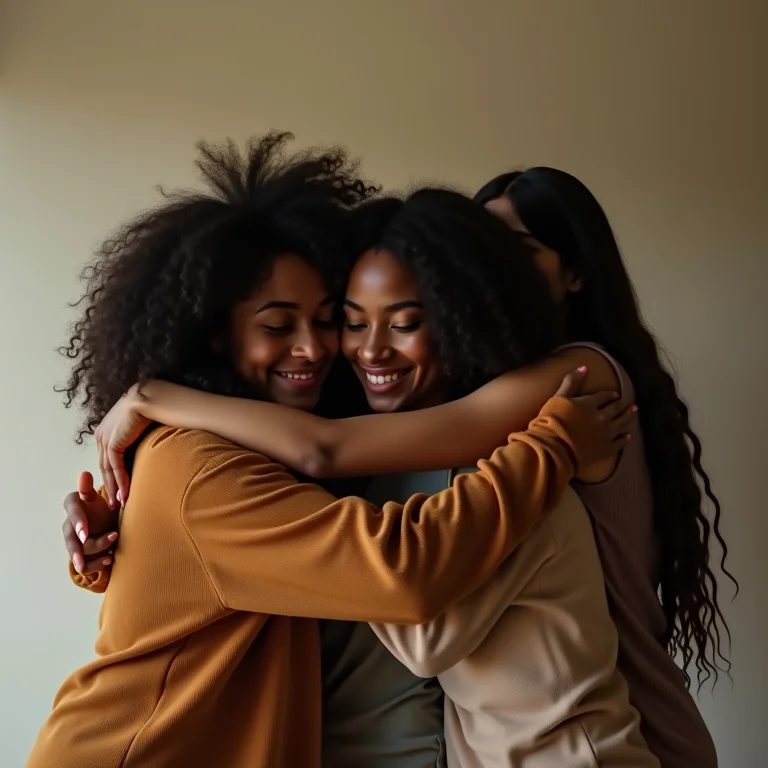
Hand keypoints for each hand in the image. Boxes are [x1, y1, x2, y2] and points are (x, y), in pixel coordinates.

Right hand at [63, 471, 118, 574]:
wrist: (108, 522)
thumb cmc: (100, 506)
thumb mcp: (96, 497)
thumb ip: (88, 489)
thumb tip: (84, 474)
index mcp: (74, 506)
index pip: (73, 512)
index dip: (78, 522)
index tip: (84, 533)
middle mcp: (70, 525)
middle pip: (70, 539)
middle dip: (77, 549)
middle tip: (85, 557)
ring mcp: (75, 542)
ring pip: (81, 553)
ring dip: (95, 555)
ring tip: (111, 555)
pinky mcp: (83, 555)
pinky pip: (86, 565)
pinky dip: (97, 564)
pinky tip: (110, 560)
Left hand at [95, 385, 150, 506]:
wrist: (151, 397)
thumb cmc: (152, 409)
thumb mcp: (141, 428)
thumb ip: (137, 439)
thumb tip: (147, 450)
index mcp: (107, 430)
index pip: (108, 457)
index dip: (112, 475)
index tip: (118, 490)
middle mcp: (102, 434)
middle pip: (105, 466)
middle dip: (110, 486)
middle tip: (115, 503)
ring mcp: (105, 438)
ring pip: (108, 469)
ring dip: (114, 488)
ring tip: (120, 503)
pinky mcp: (112, 442)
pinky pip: (115, 467)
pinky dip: (121, 482)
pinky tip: (126, 494)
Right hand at [554, 366, 634, 465]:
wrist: (554, 447)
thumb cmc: (552, 421)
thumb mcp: (558, 397)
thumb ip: (571, 382)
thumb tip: (584, 366)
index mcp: (590, 404)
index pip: (604, 396)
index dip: (610, 395)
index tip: (615, 395)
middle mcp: (602, 417)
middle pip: (616, 409)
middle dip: (623, 405)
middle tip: (630, 403)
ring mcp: (606, 434)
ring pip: (622, 424)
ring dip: (628, 417)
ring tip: (633, 412)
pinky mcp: (606, 449)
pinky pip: (619, 443)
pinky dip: (624, 439)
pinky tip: (628, 436)